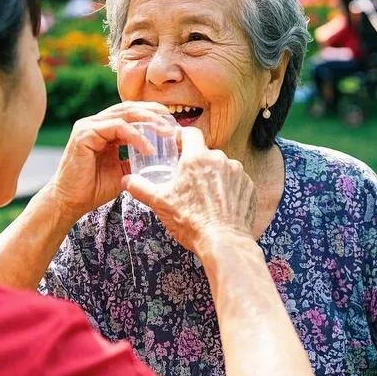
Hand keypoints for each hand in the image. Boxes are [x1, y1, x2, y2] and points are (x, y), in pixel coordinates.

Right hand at [47, 101, 176, 223]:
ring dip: (149, 121)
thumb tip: (157, 155)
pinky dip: (136, 136)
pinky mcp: (85, 133)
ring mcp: (88, 126)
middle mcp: (95, 123)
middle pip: (130, 108)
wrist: (71, 202)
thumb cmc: (93, 188)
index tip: (173, 125)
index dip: (153, 115)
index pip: (131, 113)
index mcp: (103, 128)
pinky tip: (149, 148)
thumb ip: (134, 159)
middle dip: (154, 112)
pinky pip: (117, 128)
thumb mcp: (122, 171)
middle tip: (174, 123)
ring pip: (125, 114)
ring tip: (166, 132)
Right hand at [122, 126, 255, 253]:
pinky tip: (221, 205)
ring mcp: (238, 173)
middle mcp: (220, 160)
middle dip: (197, 163)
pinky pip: (237, 181)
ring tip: (206, 197)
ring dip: (214, 176)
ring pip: (222, 167)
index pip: (190, 133)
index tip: (177, 145)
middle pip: (206, 153)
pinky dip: (229, 189)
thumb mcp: (160, 203)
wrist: (224, 243)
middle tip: (188, 181)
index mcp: (197, 158)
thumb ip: (141, 188)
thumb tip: (126, 180)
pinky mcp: (249, 187)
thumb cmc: (191, 222)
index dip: (182, 137)